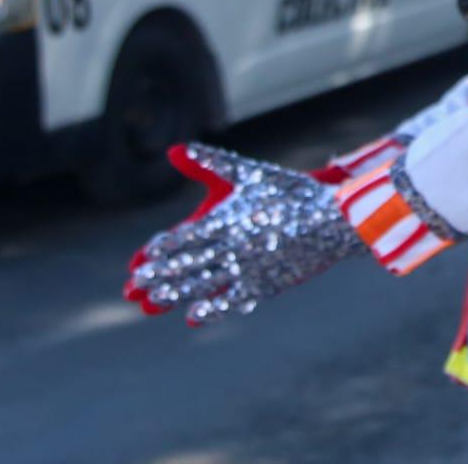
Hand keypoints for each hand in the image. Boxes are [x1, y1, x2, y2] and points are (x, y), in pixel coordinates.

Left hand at [124, 144, 362, 325]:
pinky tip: (194, 317)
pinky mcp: (265, 285)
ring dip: (175, 294)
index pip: (183, 238)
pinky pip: (232, 300)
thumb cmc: (290, 192)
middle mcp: (233, 248)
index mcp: (227, 220)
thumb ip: (211, 162)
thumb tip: (174, 149)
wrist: (334, 219)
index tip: (140, 259)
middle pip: (187, 265)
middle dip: (158, 276)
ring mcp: (248, 269)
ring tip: (152, 303)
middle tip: (133, 286)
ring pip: (204, 285)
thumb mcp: (249, 173)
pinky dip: (211, 310)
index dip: (160, 250)